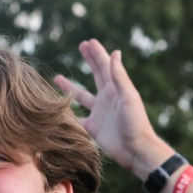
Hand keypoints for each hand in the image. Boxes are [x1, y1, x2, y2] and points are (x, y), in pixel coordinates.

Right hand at [53, 39, 170, 173]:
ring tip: (56, 77)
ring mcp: (99, 112)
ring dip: (70, 86)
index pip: (105, 66)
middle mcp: (107, 98)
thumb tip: (115, 53)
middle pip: (96, 74)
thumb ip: (120, 76)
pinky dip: (66, 114)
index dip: (97, 53)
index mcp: (116, 89)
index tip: (89, 42)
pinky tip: (56, 109)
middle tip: (81, 46)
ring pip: (81, 96)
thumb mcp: (128, 97)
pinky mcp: (94, 128)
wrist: (136, 151)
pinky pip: (76, 118)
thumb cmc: (136, 123)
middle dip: (89, 60)